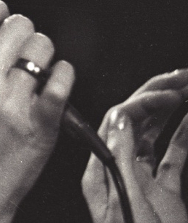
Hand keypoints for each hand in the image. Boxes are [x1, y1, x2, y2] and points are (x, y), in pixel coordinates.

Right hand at [0, 0, 74, 222]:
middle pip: (15, 24)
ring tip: (31, 65)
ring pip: (41, 47)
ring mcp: (12, 104)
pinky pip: (62, 77)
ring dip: (40, 51)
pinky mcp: (41, 124)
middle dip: (17, 29)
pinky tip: (49, 82)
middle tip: (14, 44)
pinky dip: (61, 74)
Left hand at [82, 69, 187, 222]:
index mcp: (103, 172)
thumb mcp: (130, 205)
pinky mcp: (164, 196)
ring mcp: (142, 182)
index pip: (118, 122)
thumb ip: (123, 161)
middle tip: (184, 77)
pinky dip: (184, 135)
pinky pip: (173, 157)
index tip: (173, 91)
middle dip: (159, 96)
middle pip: (135, 123)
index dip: (145, 102)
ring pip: (156, 135)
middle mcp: (119, 172)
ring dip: (173, 110)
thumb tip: (119, 118)